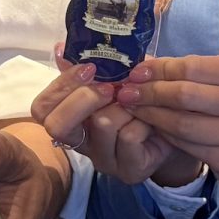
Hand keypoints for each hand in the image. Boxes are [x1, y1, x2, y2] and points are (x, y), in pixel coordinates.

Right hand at [31, 55, 193, 186]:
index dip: (61, 86)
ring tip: (139, 103)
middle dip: (85, 98)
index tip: (89, 68)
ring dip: (124, 105)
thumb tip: (59, 48)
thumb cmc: (140, 98)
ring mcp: (103, 160)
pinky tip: (151, 121)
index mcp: (72, 118)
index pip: (42, 109)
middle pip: (57, 126)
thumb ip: (89, 66)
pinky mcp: (129, 170)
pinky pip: (129, 136)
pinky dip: (143, 120)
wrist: (176, 126)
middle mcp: (81, 143)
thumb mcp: (115, 78)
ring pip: (101, 124)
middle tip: (109, 88)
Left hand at [117, 55, 218, 202]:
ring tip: (134, 110)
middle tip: (127, 93)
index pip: (192, 67)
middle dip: (150, 93)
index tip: (135, 73)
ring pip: (184, 124)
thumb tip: (142, 65)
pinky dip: (166, 135)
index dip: (159, 70)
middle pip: (186, 96)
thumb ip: (184, 72)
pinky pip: (189, 146)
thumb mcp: (217, 82)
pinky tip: (154, 127)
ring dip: (152, 116)